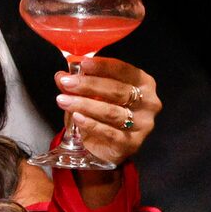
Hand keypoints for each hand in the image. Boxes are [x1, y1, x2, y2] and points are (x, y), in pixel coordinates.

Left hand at [53, 56, 159, 170]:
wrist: (104, 147)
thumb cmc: (101, 115)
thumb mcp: (89, 95)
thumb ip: (77, 84)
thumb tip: (61, 76)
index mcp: (143, 83)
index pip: (124, 70)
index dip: (103, 66)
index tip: (83, 64)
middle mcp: (148, 102)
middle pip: (118, 90)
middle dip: (89, 85)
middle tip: (67, 82)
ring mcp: (143, 124)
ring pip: (112, 111)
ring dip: (85, 104)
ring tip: (63, 100)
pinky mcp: (132, 143)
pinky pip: (110, 132)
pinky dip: (91, 124)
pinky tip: (76, 117)